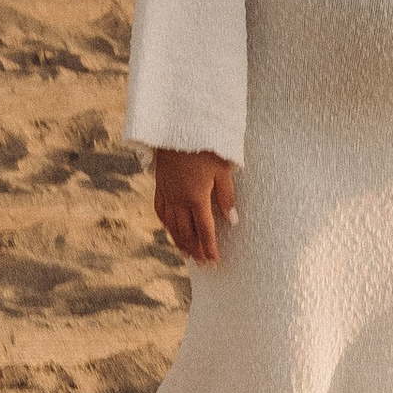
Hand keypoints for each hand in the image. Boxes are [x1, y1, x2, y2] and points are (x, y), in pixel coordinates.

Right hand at [153, 147, 237, 264]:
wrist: (176, 127)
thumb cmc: (205, 145)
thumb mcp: (223, 168)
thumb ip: (227, 196)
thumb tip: (233, 221)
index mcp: (196, 197)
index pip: (204, 230)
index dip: (210, 248)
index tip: (214, 262)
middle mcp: (179, 200)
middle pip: (187, 232)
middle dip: (196, 250)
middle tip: (204, 265)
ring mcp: (167, 193)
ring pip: (172, 226)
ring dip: (181, 243)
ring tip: (189, 255)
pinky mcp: (159, 186)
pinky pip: (161, 212)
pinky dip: (167, 226)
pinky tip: (171, 232)